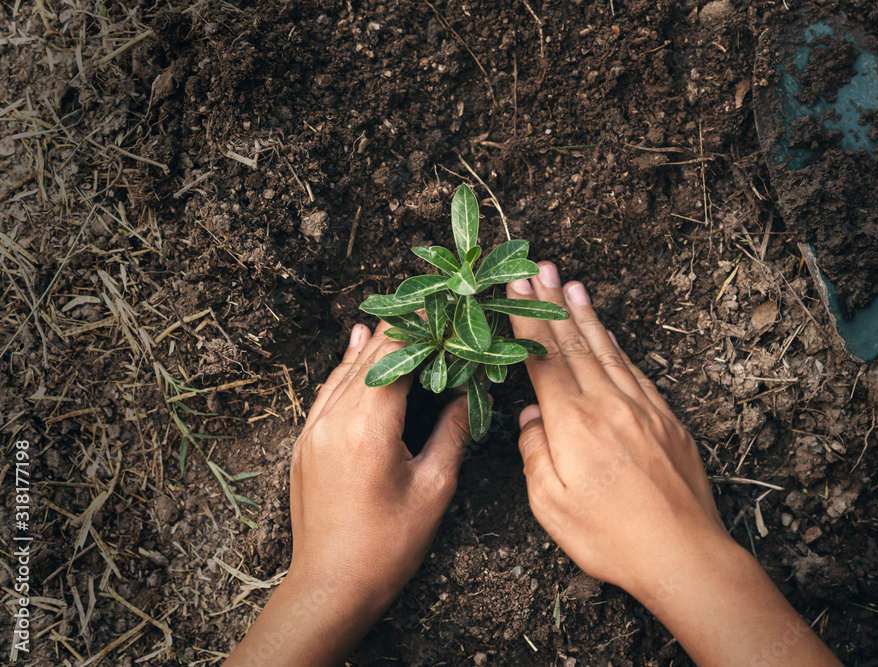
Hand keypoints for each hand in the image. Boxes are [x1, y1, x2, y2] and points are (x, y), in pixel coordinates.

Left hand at [226, 322, 470, 665]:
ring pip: (345, 370)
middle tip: (431, 303)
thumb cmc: (388, 546)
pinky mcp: (305, 443)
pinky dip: (348, 366)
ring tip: (401, 313)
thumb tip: (466, 395)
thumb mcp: (433, 489)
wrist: (330, 586)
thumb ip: (452, 434)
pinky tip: (359, 347)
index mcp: (369, 427)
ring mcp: (313, 430)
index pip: (396, 357)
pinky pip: (328, 391)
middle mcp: (334, 419)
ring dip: (374, 343)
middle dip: (402, 328)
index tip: (444, 304)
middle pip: (370, 357)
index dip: (422, 327)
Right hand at [507, 262, 839, 666]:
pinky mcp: (667, 420)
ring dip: (585, 315)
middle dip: (553, 303)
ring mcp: (642, 408)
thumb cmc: (612, 537)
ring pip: (607, 351)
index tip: (514, 286)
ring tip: (571, 284)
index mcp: (573, 423)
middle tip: (538, 267)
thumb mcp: (551, 506)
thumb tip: (531, 418)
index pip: (543, 359)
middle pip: (574, 344)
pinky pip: (635, 371)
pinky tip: (607, 333)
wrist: (684, 553)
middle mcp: (609, 404)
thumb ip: (535, 454)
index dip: (526, 320)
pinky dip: (617, 346)